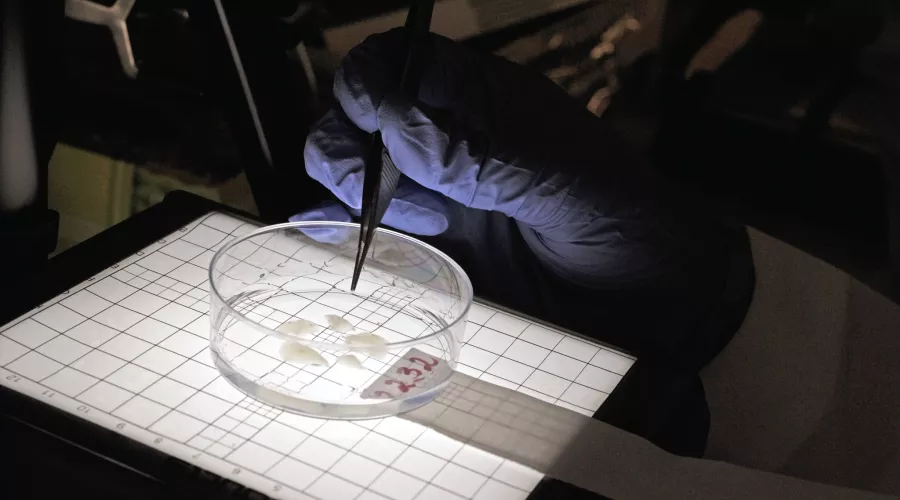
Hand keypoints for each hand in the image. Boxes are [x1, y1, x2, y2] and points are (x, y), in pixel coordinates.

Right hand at [295, 28, 713, 288]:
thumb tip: (397, 123)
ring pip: (349, 173)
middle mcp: (444, 141)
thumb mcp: (562, 178)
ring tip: (414, 224)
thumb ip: (482, 153)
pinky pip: (363, 234)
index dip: (373, 82)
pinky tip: (335, 241)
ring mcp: (432, 195)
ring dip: (350, 192)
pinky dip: (337, 234)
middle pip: (355, 118)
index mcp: (479, 100)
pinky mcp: (428, 250)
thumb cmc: (619, 220)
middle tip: (400, 188)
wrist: (645, 299)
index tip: (383, 119)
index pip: (397, 64)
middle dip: (352, 145)